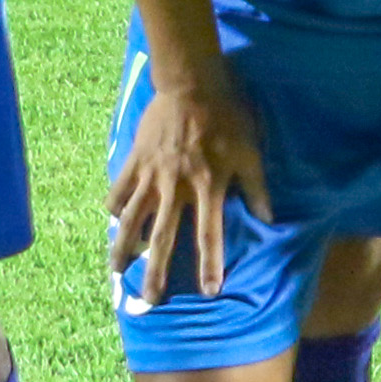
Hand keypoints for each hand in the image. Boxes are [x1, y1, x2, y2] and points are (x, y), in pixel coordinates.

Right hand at [109, 58, 273, 303]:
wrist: (192, 83)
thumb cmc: (228, 116)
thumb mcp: (251, 151)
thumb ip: (258, 187)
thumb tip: (269, 218)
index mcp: (208, 187)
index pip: (210, 235)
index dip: (210, 265)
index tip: (208, 292)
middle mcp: (176, 187)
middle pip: (164, 237)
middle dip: (156, 270)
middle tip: (149, 298)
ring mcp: (151, 175)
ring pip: (133, 218)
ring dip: (124, 246)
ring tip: (116, 270)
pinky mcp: (135, 160)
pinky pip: (120, 188)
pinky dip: (114, 205)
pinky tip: (111, 220)